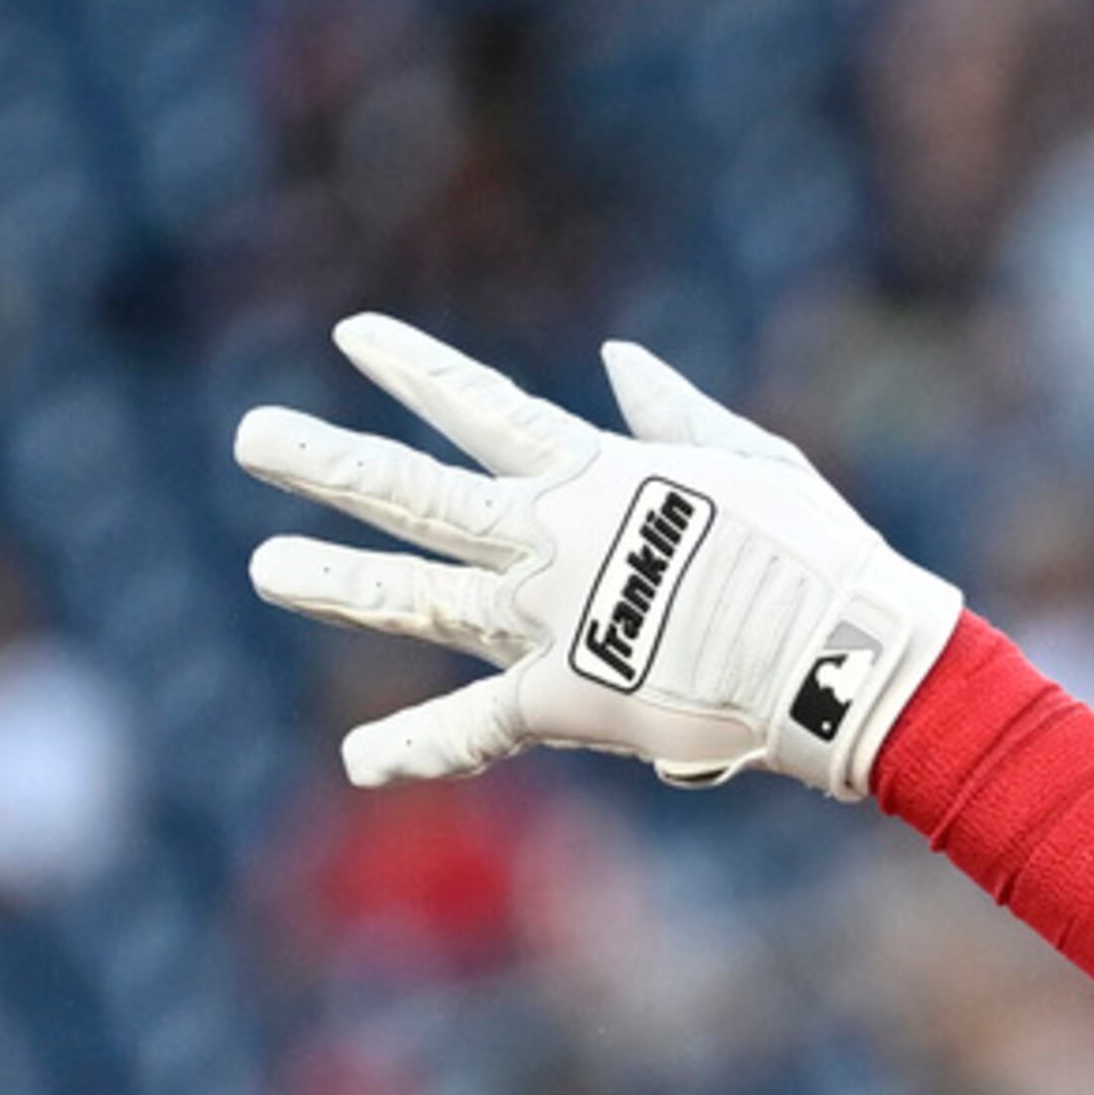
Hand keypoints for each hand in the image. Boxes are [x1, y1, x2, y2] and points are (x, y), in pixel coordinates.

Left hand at [238, 315, 962, 797]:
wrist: (841, 659)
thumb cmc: (816, 551)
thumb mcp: (753, 459)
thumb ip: (673, 415)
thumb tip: (616, 362)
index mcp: (599, 476)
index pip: (485, 407)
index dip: (416, 369)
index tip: (351, 334)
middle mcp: (553, 543)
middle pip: (416, 496)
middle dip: (330, 462)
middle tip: (252, 437)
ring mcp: (548, 622)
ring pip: (416, 598)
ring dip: (337, 581)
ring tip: (264, 568)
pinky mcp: (564, 700)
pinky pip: (474, 726)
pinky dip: (417, 747)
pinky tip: (357, 760)